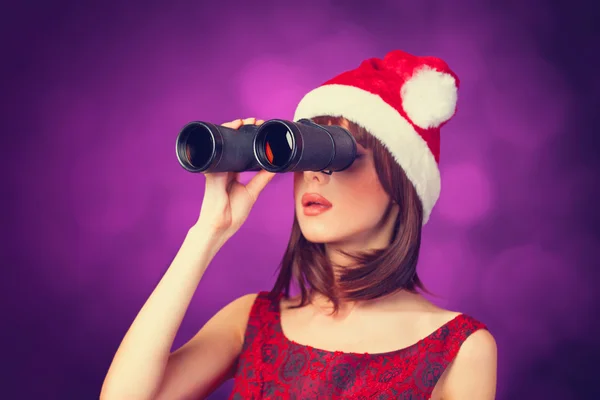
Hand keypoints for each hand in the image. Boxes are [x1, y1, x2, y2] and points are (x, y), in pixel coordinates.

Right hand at [195, 117, 275, 241]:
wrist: (221, 225)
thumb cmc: (233, 213)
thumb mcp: (252, 192)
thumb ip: (261, 179)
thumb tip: (275, 167)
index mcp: (232, 173)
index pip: (240, 151)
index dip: (248, 140)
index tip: (259, 130)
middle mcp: (224, 168)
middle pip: (232, 144)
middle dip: (241, 130)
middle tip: (254, 121)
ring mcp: (217, 168)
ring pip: (224, 143)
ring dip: (233, 129)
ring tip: (244, 121)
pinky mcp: (212, 171)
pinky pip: (218, 151)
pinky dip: (224, 138)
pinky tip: (232, 129)